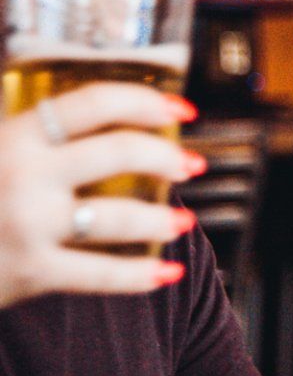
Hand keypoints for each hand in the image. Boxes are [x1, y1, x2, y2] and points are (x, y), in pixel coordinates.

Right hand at [0, 84, 200, 307]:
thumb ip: (28, 124)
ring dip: (161, 217)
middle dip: (167, 155)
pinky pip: (99, 275)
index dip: (146, 100)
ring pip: (118, 216)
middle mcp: (26, 175)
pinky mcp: (29, 273)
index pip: (96, 102)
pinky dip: (138, 276)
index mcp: (16, 135)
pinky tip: (166, 273)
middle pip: (120, 152)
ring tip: (181, 219)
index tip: (181, 107)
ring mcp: (29, 225)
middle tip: (192, 163)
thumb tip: (87, 105)